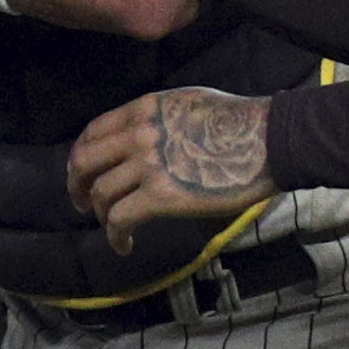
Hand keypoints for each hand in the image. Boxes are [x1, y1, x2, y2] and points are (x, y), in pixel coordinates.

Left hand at [68, 87, 276, 253]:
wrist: (272, 138)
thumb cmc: (241, 122)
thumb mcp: (186, 102)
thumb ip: (157, 118)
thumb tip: (143, 135)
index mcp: (141, 110)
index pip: (92, 132)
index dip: (82, 155)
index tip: (84, 172)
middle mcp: (137, 135)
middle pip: (83, 162)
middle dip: (76, 186)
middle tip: (82, 203)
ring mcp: (147, 165)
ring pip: (101, 194)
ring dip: (102, 215)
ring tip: (114, 228)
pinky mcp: (162, 196)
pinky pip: (120, 219)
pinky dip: (115, 235)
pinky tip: (124, 245)